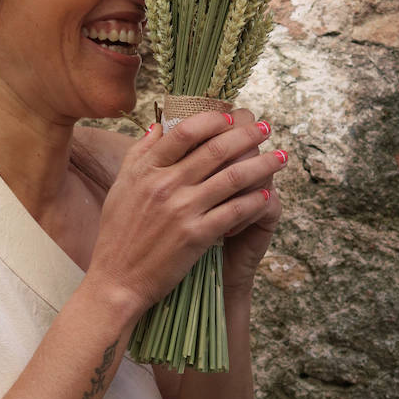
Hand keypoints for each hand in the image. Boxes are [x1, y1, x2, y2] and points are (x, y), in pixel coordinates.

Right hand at [87, 107, 286, 314]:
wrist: (117, 280)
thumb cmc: (118, 235)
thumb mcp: (120, 187)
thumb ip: (139, 154)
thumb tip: (159, 124)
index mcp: (145, 169)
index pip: (185, 131)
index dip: (214, 119)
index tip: (232, 117)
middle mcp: (164, 185)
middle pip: (216, 149)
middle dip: (248, 134)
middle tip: (268, 128)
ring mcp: (182, 210)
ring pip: (233, 177)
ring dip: (263, 164)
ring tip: (281, 158)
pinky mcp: (196, 236)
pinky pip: (235, 211)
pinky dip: (256, 200)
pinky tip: (268, 195)